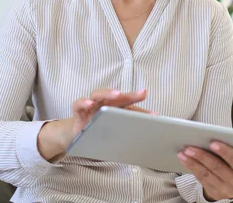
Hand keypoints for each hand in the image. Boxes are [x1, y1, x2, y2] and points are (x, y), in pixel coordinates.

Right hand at [37, 88, 152, 160]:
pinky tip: (90, 104)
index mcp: (114, 109)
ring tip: (117, 94)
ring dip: (108, 93)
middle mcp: (103, 104)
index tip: (155, 115)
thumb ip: (126, 132)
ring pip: (98, 94)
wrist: (76, 137)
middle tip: (142, 94)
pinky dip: (84, 102)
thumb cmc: (98, 132)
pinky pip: (78, 104)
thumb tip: (145, 140)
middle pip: (117, 97)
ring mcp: (90, 106)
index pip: (130, 107)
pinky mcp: (77, 111)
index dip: (142, 112)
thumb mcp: (114, 133)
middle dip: (130, 95)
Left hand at [177, 140, 232, 200]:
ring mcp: (226, 190)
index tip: (212, 143)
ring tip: (183, 152)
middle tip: (189, 147)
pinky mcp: (215, 193)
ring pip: (207, 174)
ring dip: (193, 162)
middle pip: (218, 167)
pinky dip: (192, 168)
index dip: (225, 151)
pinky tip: (184, 160)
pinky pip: (202, 180)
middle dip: (202, 156)